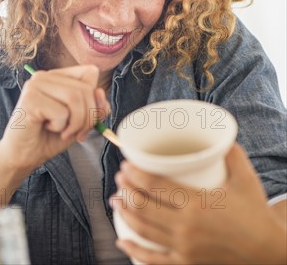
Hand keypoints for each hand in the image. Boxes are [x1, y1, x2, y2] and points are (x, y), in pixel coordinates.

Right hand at [0, 65, 109, 176]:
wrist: (23, 156)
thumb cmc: (49, 138)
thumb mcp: (80, 122)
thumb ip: (95, 107)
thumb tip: (101, 94)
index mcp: (56, 77)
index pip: (90, 73)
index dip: (95, 98)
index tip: (86, 120)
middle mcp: (44, 76)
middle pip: (85, 88)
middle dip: (88, 117)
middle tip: (76, 133)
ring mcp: (35, 85)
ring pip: (75, 98)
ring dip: (75, 123)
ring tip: (62, 131)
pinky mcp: (30, 99)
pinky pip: (61, 112)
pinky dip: (60, 127)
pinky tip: (46, 128)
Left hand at [112, 143, 286, 263]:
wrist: (270, 252)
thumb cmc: (256, 214)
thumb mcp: (246, 180)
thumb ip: (231, 153)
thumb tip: (218, 133)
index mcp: (197, 204)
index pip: (154, 186)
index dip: (134, 175)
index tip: (125, 166)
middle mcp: (186, 228)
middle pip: (142, 206)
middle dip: (126, 190)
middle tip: (120, 179)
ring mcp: (184, 248)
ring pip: (142, 229)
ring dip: (125, 213)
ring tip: (116, 200)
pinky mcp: (186, 264)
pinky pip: (152, 259)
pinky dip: (133, 250)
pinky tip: (122, 240)